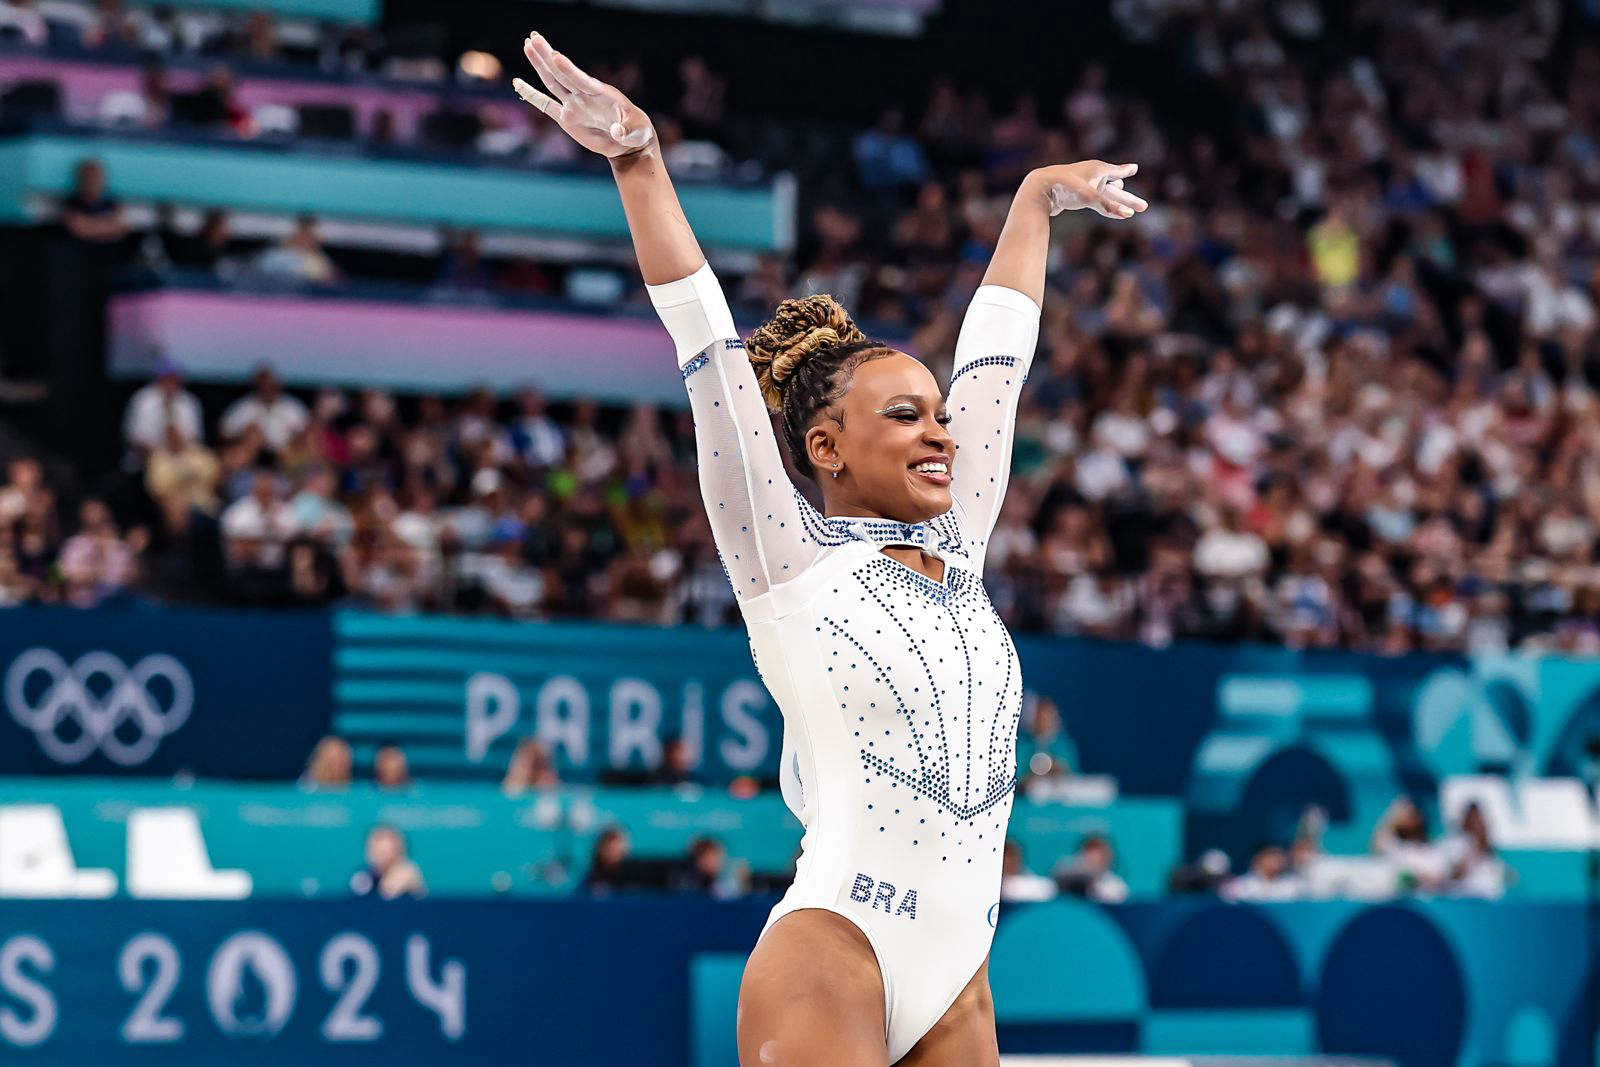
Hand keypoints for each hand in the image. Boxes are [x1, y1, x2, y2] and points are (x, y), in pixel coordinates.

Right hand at [513, 33, 655, 158]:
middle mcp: (584, 95)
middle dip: (547, 57)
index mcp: (602, 94)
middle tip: (533, 38)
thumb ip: (626, 131)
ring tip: (527, 45)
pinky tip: (518, 83)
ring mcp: (574, 105)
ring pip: (552, 82)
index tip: (556, 56)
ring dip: (540, 65)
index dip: (569, 70)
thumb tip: (618, 131)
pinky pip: (545, 105)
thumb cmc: (637, 132)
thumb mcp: (636, 133)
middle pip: (562, 74)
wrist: (628, 143)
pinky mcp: (566, 118)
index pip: (582, 80)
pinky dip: (532, 95)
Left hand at [1032, 161, 1147, 219]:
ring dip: (1118, 204)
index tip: (1134, 168)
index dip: (1126, 171)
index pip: (1117, 171)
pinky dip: (1105, 208)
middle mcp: (1093, 176)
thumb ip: (1109, 206)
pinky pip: (1095, 203)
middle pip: (1116, 190)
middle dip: (1129, 199)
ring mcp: (1084, 187)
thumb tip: (1129, 214)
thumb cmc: (1065, 187)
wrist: (1038, 189)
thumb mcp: (1089, 196)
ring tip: (1131, 211)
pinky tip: (1112, 214)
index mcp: (1099, 169)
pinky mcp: (1076, 198)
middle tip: (1144, 206)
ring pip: (1106, 197)